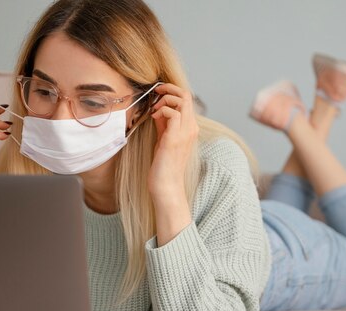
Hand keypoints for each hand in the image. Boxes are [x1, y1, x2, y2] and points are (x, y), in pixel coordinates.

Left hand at [148, 83, 198, 244]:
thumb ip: (164, 124)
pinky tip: (154, 118)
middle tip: (155, 93)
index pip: (187, 99)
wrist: (166, 186)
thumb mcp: (164, 139)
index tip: (158, 93)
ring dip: (165, 99)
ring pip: (182, 100)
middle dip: (169, 89)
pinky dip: (162, 110)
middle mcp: (191, 128)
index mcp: (190, 128)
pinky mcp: (175, 139)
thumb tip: (158, 110)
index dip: (172, 92)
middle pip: (186, 95)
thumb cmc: (164, 166)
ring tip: (154, 110)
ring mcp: (185, 133)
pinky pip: (173, 113)